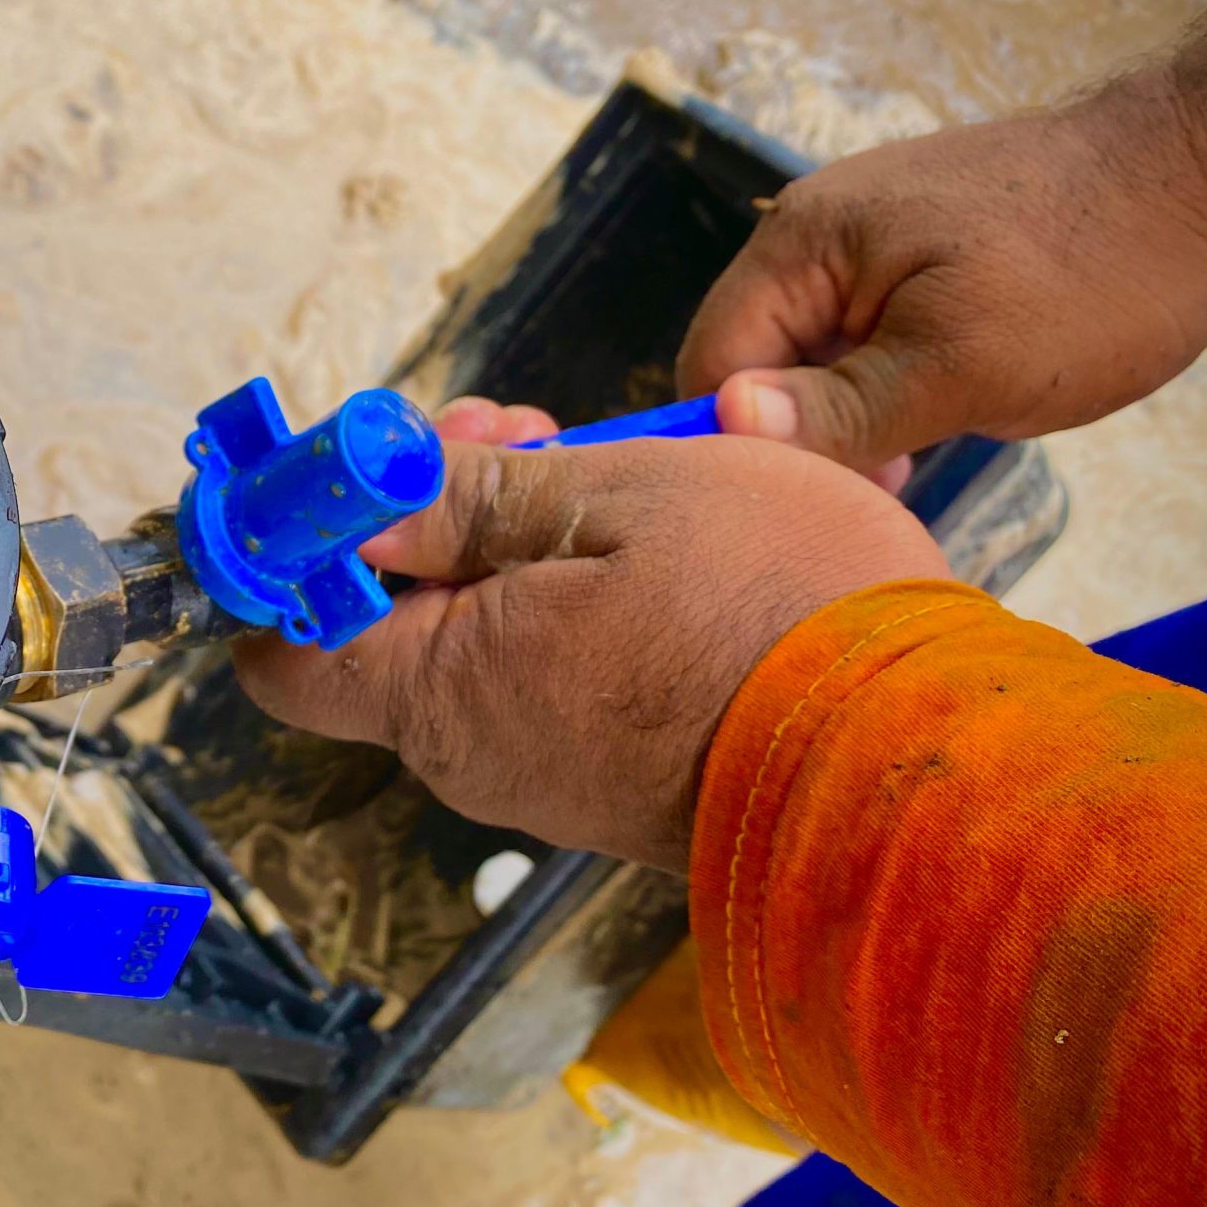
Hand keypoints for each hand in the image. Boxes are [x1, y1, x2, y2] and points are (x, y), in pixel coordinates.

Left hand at [233, 399, 950, 869]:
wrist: (922, 767)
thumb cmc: (776, 618)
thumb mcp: (612, 500)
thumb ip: (465, 498)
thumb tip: (349, 503)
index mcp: (440, 688)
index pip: (284, 648)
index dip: (294, 554)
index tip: (346, 476)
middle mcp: (472, 752)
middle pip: (391, 620)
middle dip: (433, 509)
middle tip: (522, 428)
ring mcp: (545, 774)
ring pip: (483, 634)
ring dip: (521, 537)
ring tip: (613, 461)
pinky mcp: (616, 778)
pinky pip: (556, 670)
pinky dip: (580, 594)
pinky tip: (658, 532)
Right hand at [677, 90, 1206, 476]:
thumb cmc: (1096, 269)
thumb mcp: (960, 362)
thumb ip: (838, 405)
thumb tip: (724, 422)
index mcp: (805, 239)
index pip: (714, 361)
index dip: (741, 440)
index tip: (804, 499)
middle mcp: (824, 232)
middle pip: (761, 361)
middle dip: (805, 434)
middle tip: (883, 486)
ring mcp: (880, 244)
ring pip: (821, 359)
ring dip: (856, 420)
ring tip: (920, 457)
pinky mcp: (931, 259)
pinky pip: (874, 342)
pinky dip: (896, 390)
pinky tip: (946, 417)